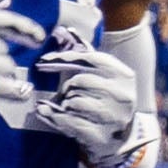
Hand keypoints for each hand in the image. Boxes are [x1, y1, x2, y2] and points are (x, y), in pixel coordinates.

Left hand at [27, 32, 148, 165]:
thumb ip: (83, 55)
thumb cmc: (103, 99)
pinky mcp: (101, 135)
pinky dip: (55, 118)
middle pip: (79, 81)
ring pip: (73, 102)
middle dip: (65, 87)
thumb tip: (67, 30)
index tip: (43, 60)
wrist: (119, 137)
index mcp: (124, 75)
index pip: (91, 58)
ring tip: (68, 107)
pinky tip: (50, 114)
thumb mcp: (99, 76)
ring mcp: (114, 116)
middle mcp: (123, 94)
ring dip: (63, 104)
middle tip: (64, 93)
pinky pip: (68, 122)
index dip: (64, 58)